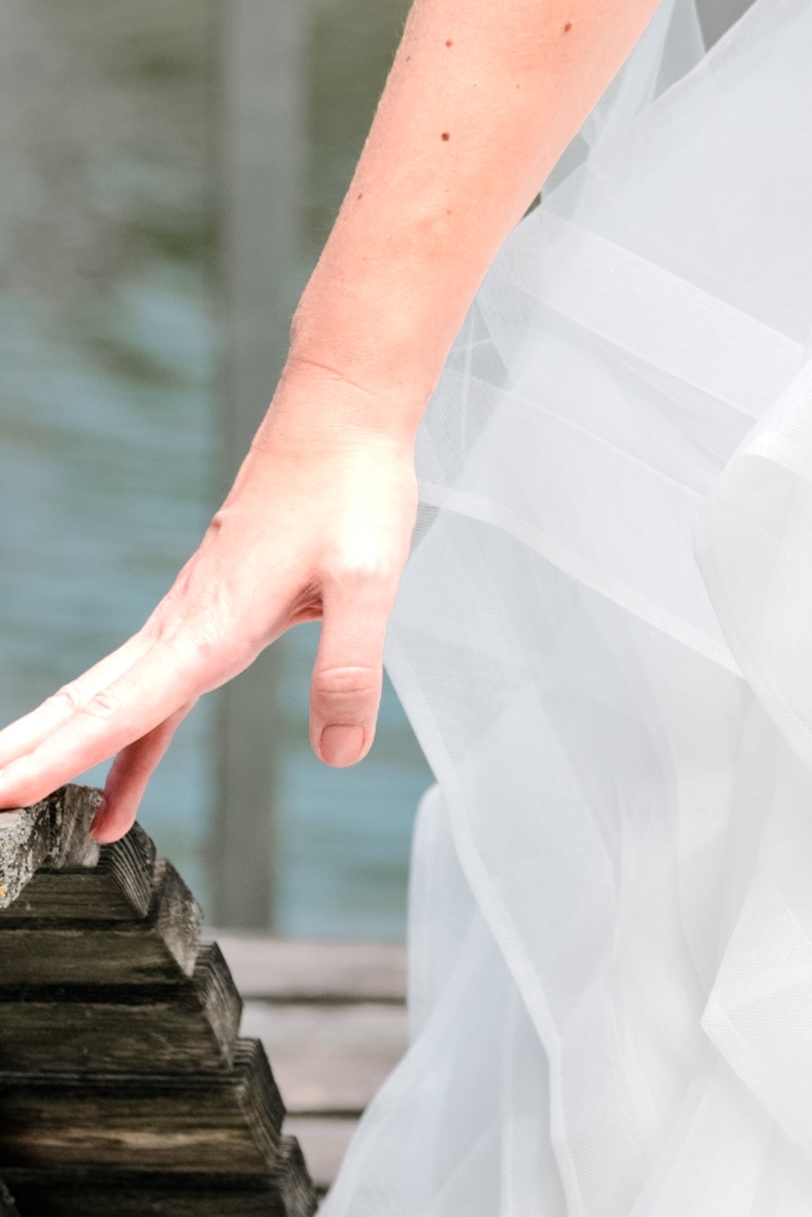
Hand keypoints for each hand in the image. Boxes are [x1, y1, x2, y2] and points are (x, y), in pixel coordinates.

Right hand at [0, 360, 417, 844]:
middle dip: (26, 755)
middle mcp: (186, 625)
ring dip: (53, 747)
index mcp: (212, 625)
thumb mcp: (370, 578)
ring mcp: (188, 619)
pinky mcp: (207, 614)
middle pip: (87, 706)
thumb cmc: (351, 487)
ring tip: (8, 799)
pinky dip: (123, 743)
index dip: (61, 758)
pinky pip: (148, 693)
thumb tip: (341, 752)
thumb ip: (350, 666)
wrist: (339, 418)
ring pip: (104, 697)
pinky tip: (119, 789)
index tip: (3, 793)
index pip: (122, 710)